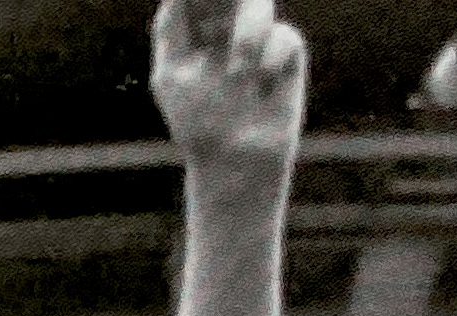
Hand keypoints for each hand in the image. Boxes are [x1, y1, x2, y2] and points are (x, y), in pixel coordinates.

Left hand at [152, 0, 304, 162]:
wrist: (236, 158)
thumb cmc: (196, 121)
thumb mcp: (171, 75)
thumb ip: (170, 28)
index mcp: (193, 31)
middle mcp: (225, 27)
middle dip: (235, 0)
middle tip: (233, 4)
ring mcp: (257, 35)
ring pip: (258, 5)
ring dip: (250, 33)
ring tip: (239, 73)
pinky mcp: (286, 49)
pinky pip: (281, 37)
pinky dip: (267, 63)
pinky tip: (261, 86)